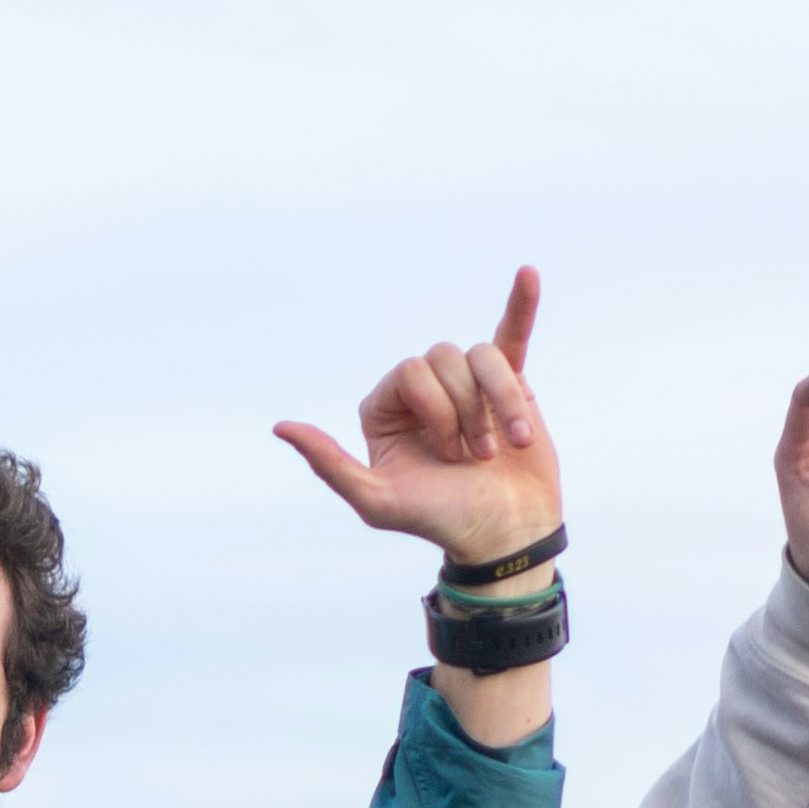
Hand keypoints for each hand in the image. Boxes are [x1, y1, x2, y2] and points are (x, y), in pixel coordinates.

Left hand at [275, 268, 566, 572]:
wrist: (505, 532)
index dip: (436, 409)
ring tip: (511, 442)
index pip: (410, 372)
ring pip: (482, 357)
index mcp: (385, 410)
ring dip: (502, 401)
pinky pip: (512, 335)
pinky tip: (528, 275)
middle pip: (445, 359)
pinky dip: (521, 305)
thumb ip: (328, 463)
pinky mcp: (509, 384)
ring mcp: (466, 384)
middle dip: (467, 410)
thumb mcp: (377, 500)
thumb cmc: (439, 519)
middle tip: (477, 457)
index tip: (447, 454)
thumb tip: (280, 427)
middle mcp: (422, 391)